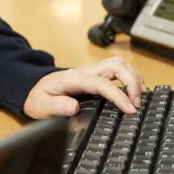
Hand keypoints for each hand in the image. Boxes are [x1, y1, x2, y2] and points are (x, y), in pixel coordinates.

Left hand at [23, 56, 145, 117]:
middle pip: (117, 65)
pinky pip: (118, 70)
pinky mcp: (96, 75)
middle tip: (138, 104)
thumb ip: (56, 106)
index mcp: (75, 78)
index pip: (103, 83)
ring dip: (134, 78)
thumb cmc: (38, 97)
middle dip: (133, 82)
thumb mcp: (41, 106)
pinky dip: (130, 78)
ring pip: (120, 64)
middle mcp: (86, 71)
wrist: (33, 87)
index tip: (130, 109)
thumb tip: (73, 107)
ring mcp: (92, 71)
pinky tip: (134, 91)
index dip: (119, 95)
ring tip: (140, 98)